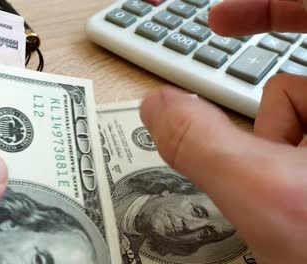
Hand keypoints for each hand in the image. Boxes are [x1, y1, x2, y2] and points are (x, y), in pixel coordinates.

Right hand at [139, 1, 306, 262]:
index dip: (265, 6)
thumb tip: (157, 108)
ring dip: (284, 158)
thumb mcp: (267, 198)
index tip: (218, 20)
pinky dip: (296, 170)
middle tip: (272, 172)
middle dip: (272, 128)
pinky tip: (304, 207)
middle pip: (299, 84)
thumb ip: (200, 143)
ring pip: (306, 120)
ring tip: (299, 208)